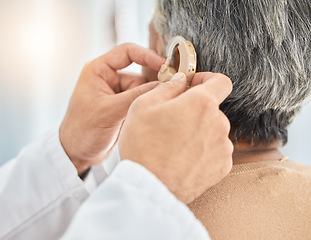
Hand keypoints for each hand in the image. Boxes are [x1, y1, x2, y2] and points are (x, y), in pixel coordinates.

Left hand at [60, 43, 162, 175]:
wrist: (77, 152)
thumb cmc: (81, 130)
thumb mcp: (109, 111)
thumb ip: (135, 97)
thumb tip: (162, 85)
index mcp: (99, 71)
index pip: (127, 52)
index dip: (147, 56)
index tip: (163, 65)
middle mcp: (109, 79)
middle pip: (140, 74)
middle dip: (152, 84)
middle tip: (166, 91)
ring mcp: (117, 94)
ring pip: (143, 90)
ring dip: (149, 98)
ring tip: (153, 109)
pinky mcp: (123, 107)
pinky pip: (141, 101)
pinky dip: (147, 107)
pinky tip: (150, 114)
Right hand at [118, 72, 232, 203]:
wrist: (149, 186)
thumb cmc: (143, 145)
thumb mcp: (143, 106)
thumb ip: (168, 87)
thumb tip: (181, 80)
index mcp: (201, 104)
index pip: (221, 82)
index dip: (208, 79)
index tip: (195, 85)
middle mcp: (219, 124)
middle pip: (212, 109)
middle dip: (195, 110)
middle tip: (173, 120)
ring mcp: (223, 147)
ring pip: (213, 130)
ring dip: (200, 130)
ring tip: (176, 143)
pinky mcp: (222, 167)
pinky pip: (215, 150)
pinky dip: (203, 150)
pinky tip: (184, 157)